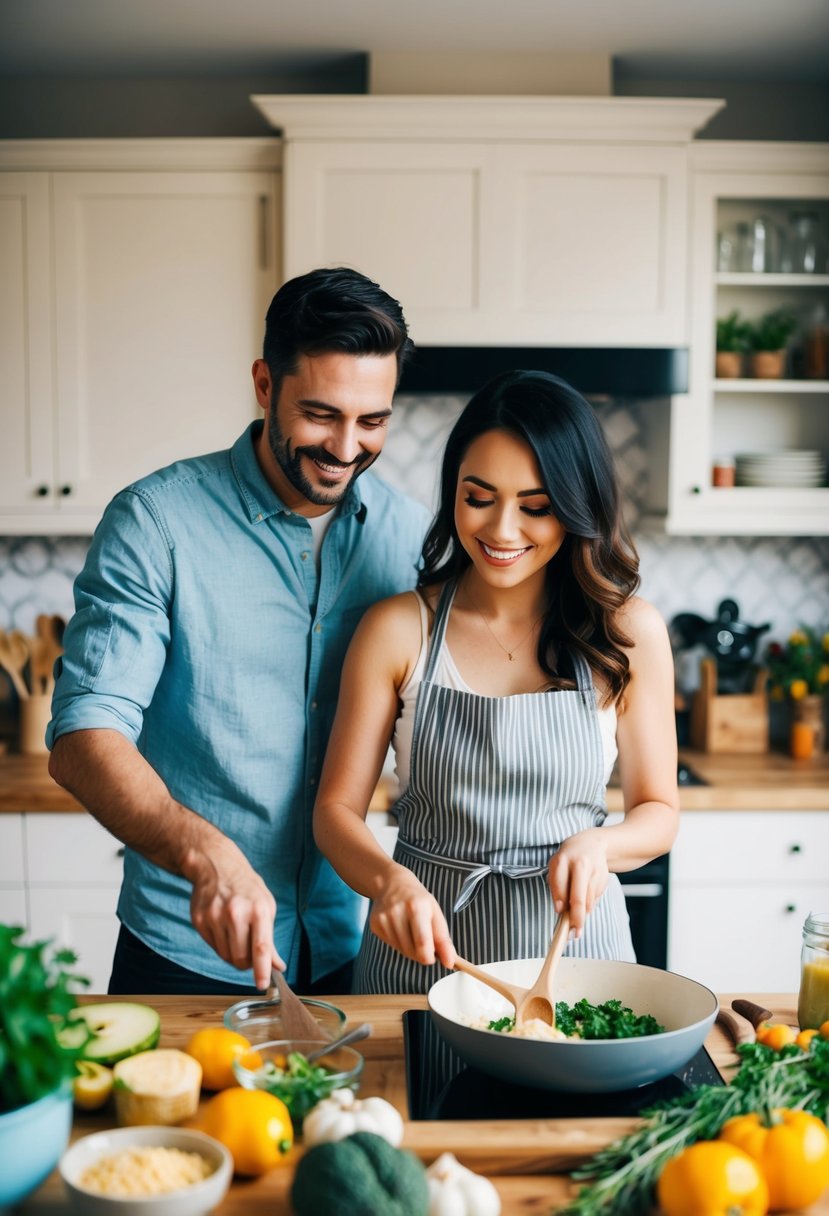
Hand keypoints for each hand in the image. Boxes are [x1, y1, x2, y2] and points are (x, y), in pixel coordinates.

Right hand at [183, 836, 283, 988]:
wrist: (217, 866)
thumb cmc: (247, 888)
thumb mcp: (266, 906)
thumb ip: (270, 939)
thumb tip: (278, 966)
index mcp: (258, 910)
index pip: (261, 948)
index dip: (261, 970)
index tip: (262, 985)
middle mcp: (235, 913)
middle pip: (240, 958)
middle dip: (247, 963)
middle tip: (250, 954)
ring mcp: (215, 917)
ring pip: (226, 956)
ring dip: (234, 955)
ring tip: (237, 936)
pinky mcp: (200, 920)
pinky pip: (213, 947)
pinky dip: (221, 945)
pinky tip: (224, 928)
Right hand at [369, 863, 455, 968]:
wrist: (392, 884)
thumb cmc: (418, 899)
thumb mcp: (436, 913)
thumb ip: (443, 939)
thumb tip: (450, 962)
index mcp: (417, 907)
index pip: (423, 943)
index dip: (429, 957)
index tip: (433, 956)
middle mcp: (397, 912)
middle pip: (412, 951)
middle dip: (421, 953)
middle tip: (424, 939)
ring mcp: (384, 918)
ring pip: (401, 950)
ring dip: (410, 948)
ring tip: (411, 931)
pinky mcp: (375, 924)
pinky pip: (391, 945)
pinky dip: (399, 943)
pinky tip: (400, 929)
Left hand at [547, 829, 609, 938]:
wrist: (593, 844)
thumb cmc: (568, 859)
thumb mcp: (557, 866)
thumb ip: (557, 886)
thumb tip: (561, 911)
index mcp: (562, 861)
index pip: (559, 885)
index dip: (559, 901)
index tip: (560, 913)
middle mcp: (579, 865)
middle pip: (578, 897)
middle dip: (576, 918)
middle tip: (574, 934)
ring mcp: (594, 872)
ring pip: (588, 902)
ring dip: (582, 915)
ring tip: (577, 921)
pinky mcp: (604, 879)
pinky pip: (595, 899)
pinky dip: (589, 904)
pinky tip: (585, 898)